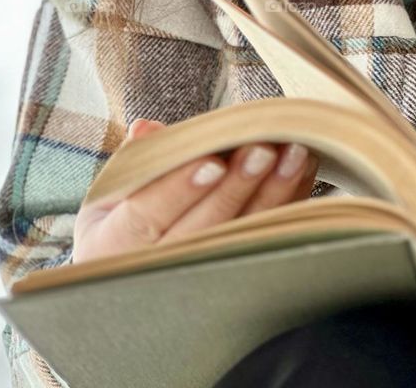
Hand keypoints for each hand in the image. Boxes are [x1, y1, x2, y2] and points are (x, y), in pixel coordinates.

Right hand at [73, 117, 319, 264]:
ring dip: (272, 197)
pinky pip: (263, 245)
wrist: (129, 280)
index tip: (212, 161)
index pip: (146, 216)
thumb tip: (148, 130)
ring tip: (296, 155)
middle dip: (236, 189)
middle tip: (263, 151)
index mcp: (112, 245)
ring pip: (239, 242)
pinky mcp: (233, 281)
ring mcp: (196, 285)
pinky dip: (287, 207)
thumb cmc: (121, 221)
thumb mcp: (113, 192)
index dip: (180, 189)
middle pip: (200, 232)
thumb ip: (136, 160)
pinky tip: (303, 173)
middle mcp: (153, 273)